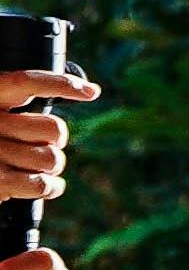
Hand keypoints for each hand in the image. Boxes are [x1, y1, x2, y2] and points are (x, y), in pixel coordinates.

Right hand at [0, 63, 85, 205]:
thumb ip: (17, 101)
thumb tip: (84, 90)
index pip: (26, 83)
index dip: (61, 84)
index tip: (91, 92)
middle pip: (53, 129)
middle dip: (56, 140)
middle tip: (42, 144)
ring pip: (52, 159)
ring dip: (51, 166)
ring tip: (34, 165)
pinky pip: (44, 183)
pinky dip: (51, 187)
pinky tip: (45, 184)